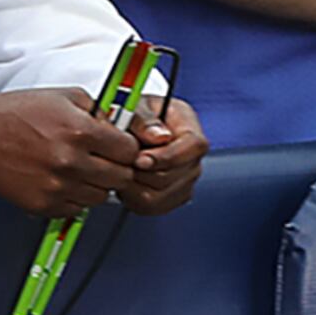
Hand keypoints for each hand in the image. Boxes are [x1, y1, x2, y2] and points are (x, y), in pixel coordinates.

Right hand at [0, 87, 143, 216]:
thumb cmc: (16, 113)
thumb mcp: (63, 97)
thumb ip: (99, 111)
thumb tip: (123, 127)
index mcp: (80, 130)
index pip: (130, 151)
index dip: (127, 147)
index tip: (119, 146)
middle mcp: (71, 161)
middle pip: (121, 178)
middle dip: (117, 167)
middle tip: (102, 158)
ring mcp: (57, 187)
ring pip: (101, 197)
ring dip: (95, 184)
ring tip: (77, 168)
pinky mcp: (43, 205)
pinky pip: (77, 209)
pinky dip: (74, 197)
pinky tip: (60, 179)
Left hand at [126, 97, 208, 214]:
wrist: (130, 131)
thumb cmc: (136, 116)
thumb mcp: (137, 106)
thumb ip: (144, 119)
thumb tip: (158, 136)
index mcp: (190, 128)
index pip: (193, 146)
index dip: (167, 157)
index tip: (140, 159)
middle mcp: (193, 158)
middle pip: (172, 176)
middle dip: (141, 172)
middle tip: (121, 162)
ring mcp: (185, 181)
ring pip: (159, 196)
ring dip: (133, 185)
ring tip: (123, 169)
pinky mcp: (172, 198)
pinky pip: (151, 207)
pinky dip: (132, 197)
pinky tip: (126, 181)